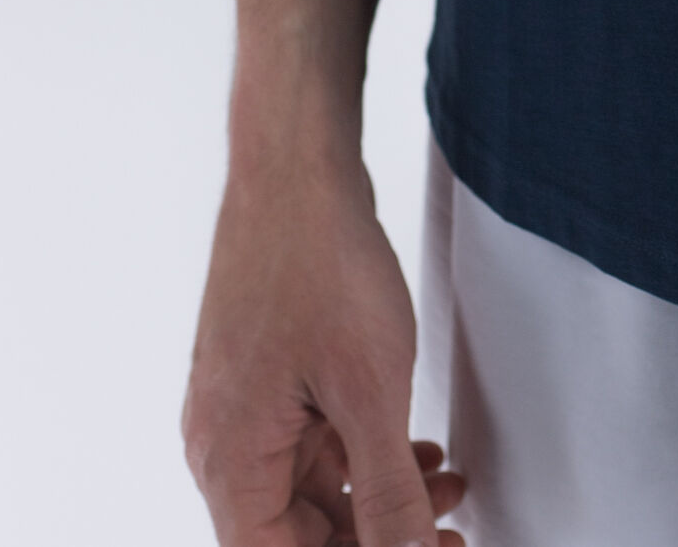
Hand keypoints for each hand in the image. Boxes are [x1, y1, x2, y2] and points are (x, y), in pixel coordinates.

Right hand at [184, 156, 465, 546]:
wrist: (296, 168)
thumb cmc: (318, 265)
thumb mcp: (371, 391)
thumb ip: (388, 492)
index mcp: (232, 463)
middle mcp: (225, 444)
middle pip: (296, 535)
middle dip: (377, 538)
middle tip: (451, 535)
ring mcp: (244, 407)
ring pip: (312, 489)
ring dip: (380, 496)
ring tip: (449, 485)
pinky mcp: (268, 374)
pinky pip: (314, 443)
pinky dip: (366, 454)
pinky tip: (418, 447)